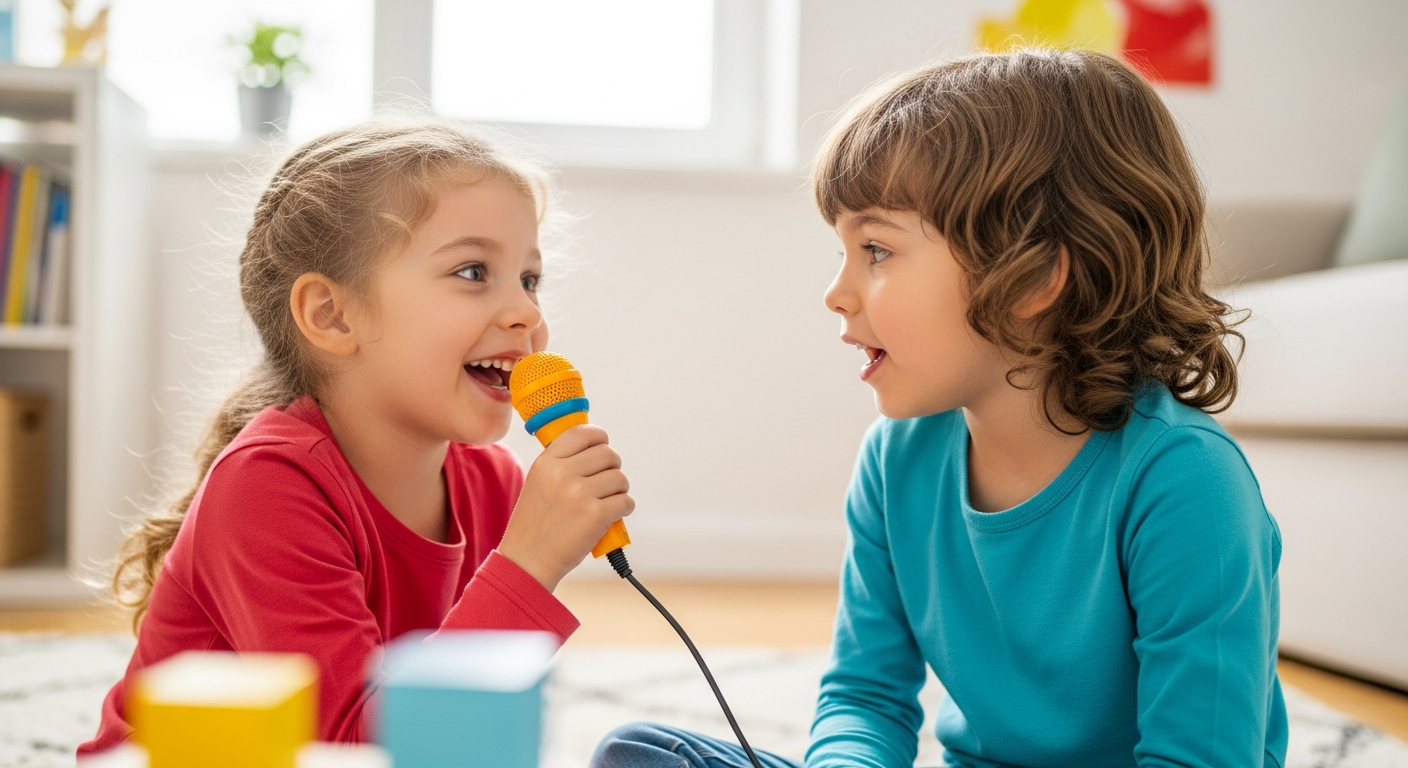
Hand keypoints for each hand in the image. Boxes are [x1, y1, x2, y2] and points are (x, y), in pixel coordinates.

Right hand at [498, 425, 633, 590]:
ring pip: (620, 478)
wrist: (528, 561)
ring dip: (619, 491)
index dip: (600, 439)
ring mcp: (579, 493)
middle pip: (608, 454)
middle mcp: (562, 473)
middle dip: (612, 468)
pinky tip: (612, 516)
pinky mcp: (595, 515)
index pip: (584, 432)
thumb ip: (561, 463)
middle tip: (605, 484)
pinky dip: (624, 509)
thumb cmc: (536, 524)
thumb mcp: (538, 482)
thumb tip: (596, 447)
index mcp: (547, 462)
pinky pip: (626, 501)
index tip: (602, 448)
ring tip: (606, 502)